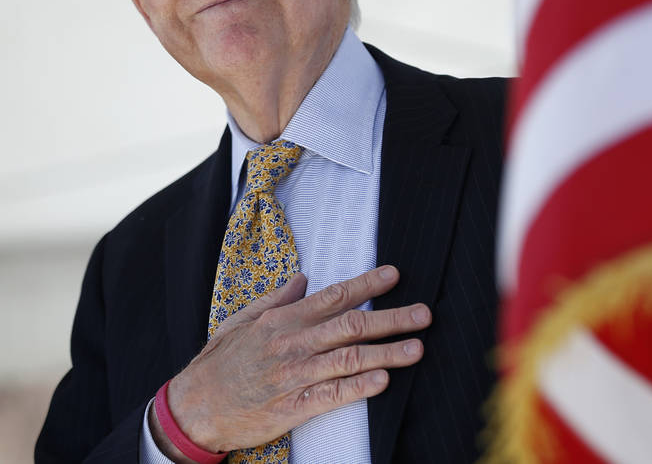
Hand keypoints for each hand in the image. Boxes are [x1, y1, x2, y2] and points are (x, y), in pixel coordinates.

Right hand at [156, 266, 429, 454]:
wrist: (194, 408)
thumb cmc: (219, 364)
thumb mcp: (242, 321)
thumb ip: (276, 299)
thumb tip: (303, 279)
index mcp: (283, 321)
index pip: (334, 296)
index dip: (367, 285)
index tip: (395, 275)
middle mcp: (293, 344)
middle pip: (351, 325)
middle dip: (392, 318)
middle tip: (424, 314)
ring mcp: (295, 376)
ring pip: (349, 359)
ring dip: (387, 353)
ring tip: (417, 348)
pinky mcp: (294, 407)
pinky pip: (332, 395)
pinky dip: (359, 388)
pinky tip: (383, 381)